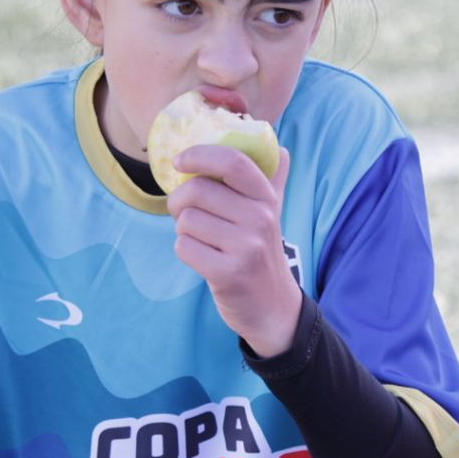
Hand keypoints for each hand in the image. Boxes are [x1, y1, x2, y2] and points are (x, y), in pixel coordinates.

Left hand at [166, 144, 301, 356]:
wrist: (273, 307)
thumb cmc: (264, 254)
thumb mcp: (274, 215)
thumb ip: (272, 181)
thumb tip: (279, 149)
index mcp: (266, 199)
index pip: (233, 161)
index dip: (199, 155)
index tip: (180, 162)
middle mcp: (260, 219)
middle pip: (197, 190)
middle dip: (179, 200)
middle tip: (183, 211)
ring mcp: (245, 247)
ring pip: (187, 220)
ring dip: (183, 229)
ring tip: (200, 238)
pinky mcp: (228, 273)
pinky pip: (184, 247)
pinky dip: (185, 250)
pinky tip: (201, 257)